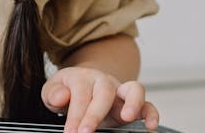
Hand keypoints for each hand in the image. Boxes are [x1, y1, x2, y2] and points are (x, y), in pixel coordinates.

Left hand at [41, 67, 159, 131]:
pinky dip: (152, 114)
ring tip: (127, 118)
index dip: (75, 115)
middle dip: (95, 114)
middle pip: (104, 92)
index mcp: (83, 78)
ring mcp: (120, 92)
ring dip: (133, 103)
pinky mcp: (133, 105)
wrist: (84, 82)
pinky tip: (150, 127)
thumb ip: (53, 92)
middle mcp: (104, 82)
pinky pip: (148, 105)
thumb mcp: (54, 88)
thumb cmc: (68, 89)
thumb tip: (61, 97)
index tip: (70, 132)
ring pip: (134, 89)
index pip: (80, 94)